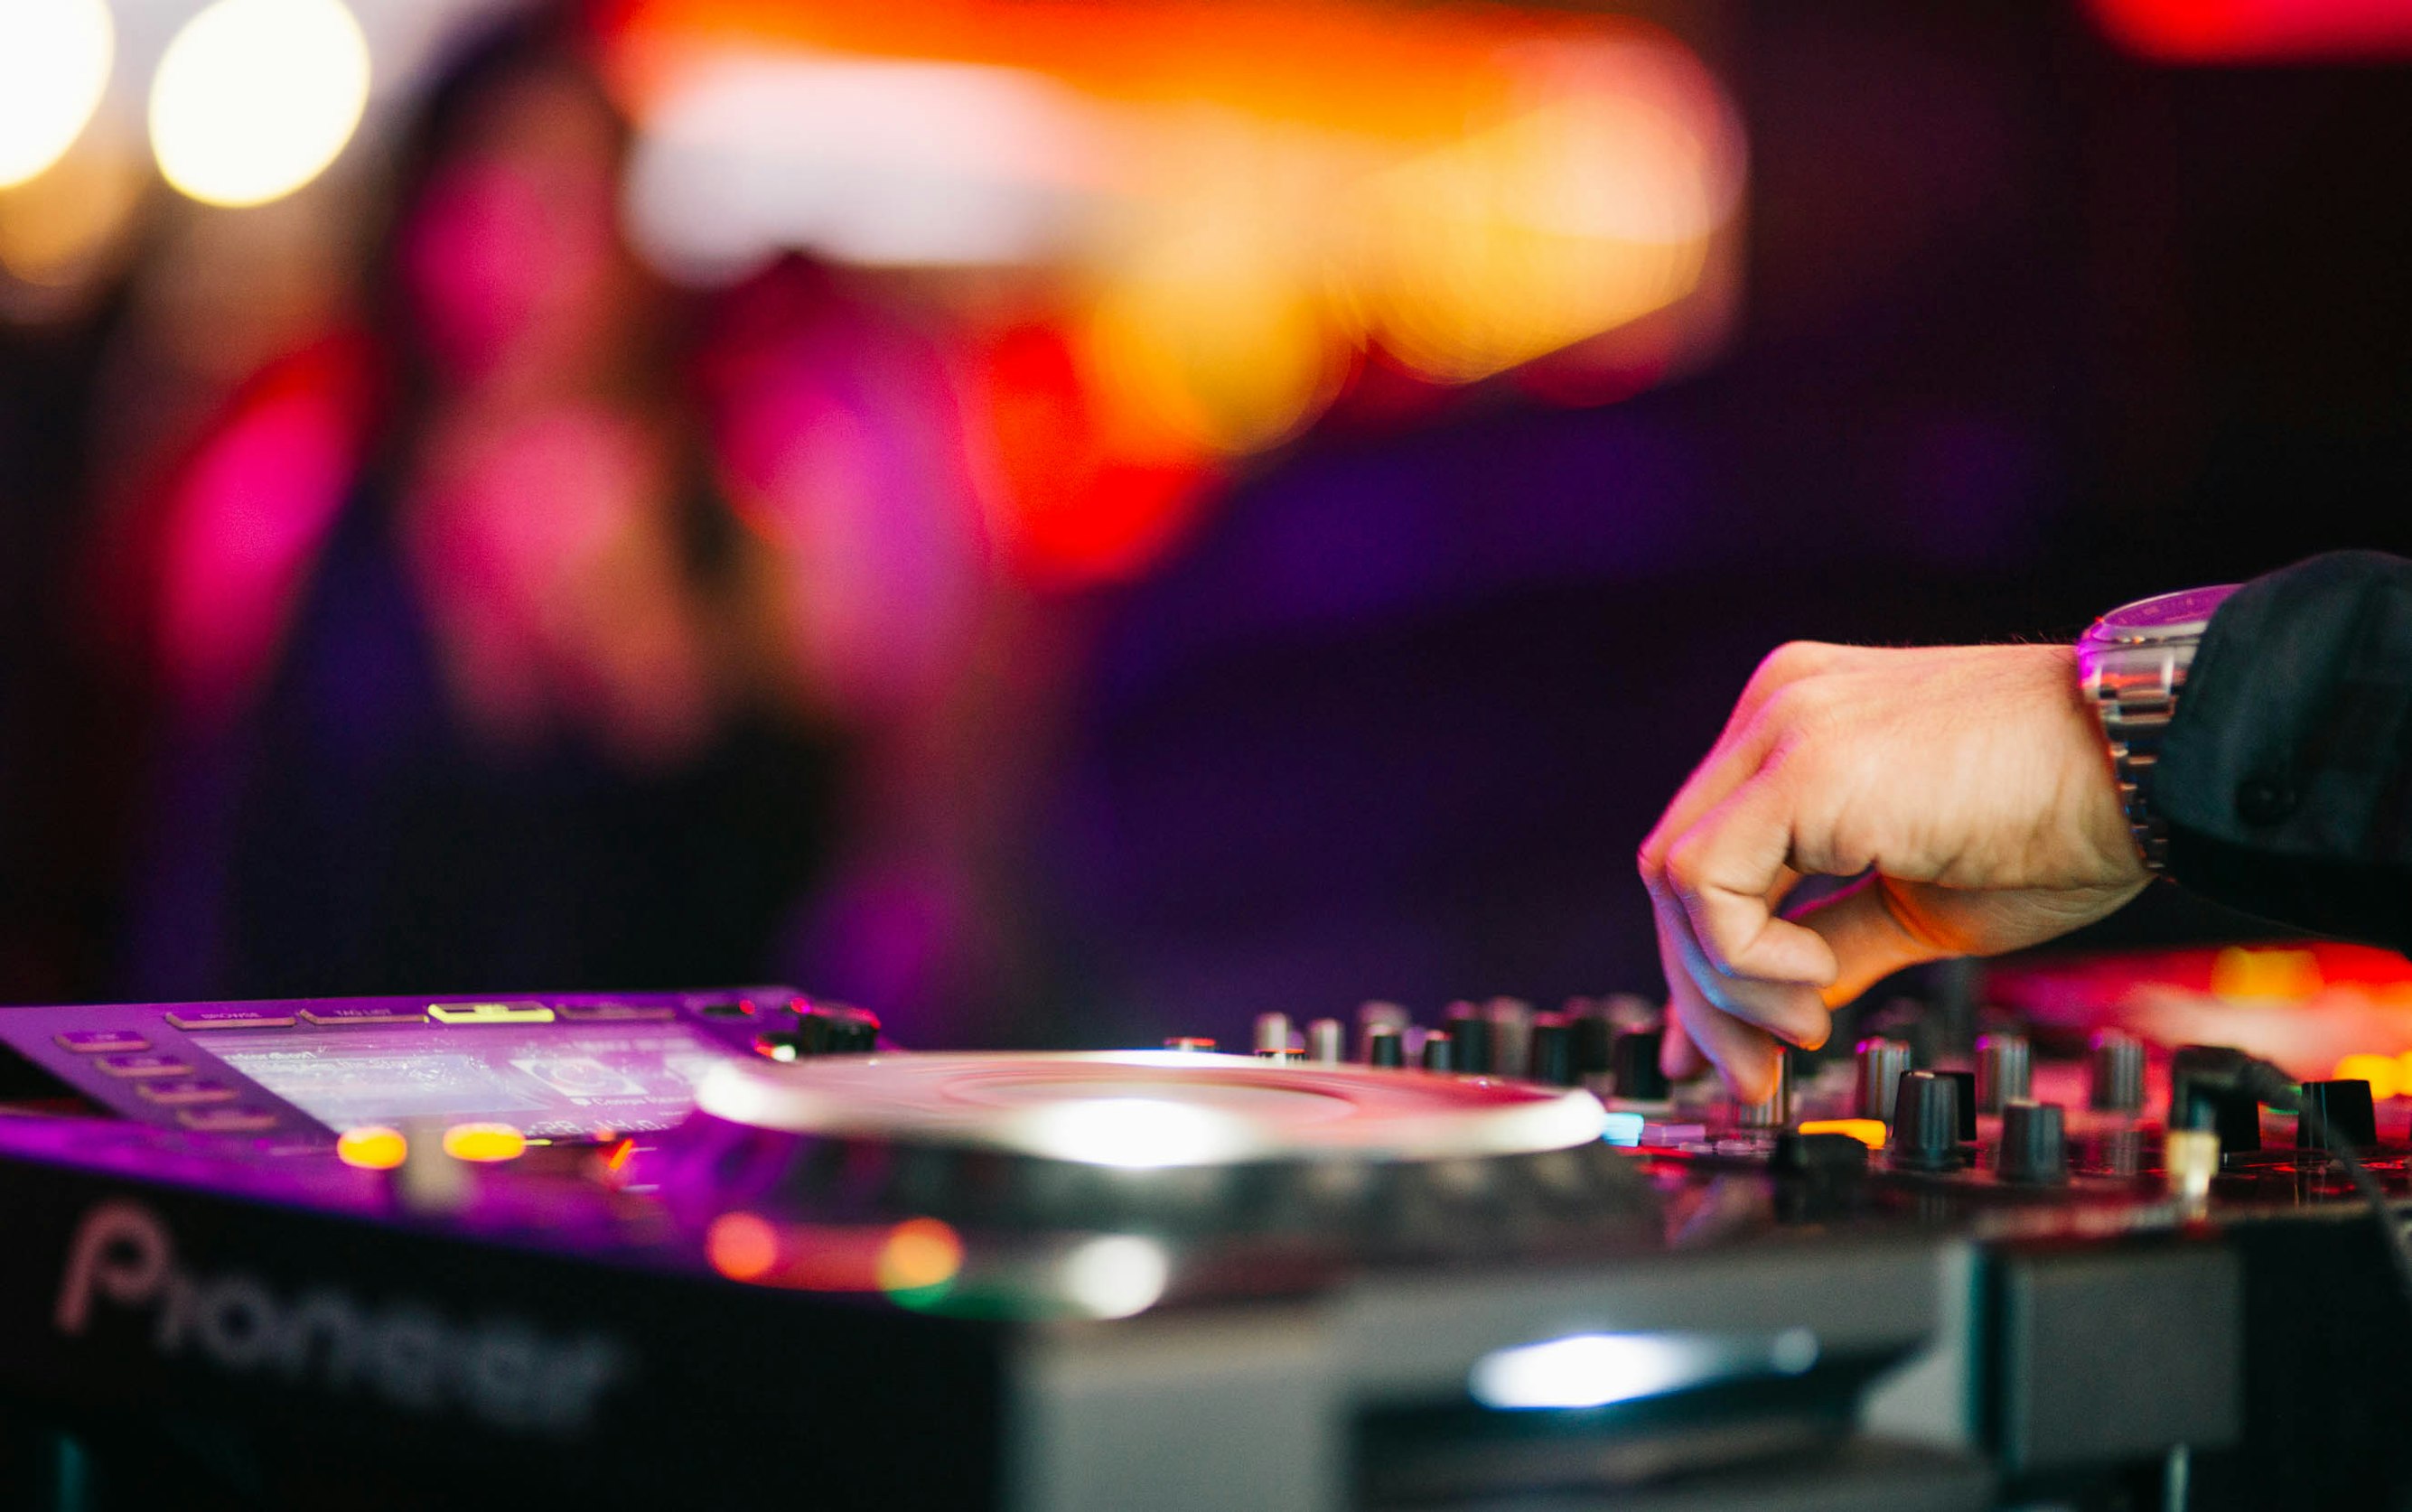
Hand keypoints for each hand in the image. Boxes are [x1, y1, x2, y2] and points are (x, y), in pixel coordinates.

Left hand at [1636, 642, 2150, 1098]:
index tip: (1725, 1047)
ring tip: (1807, 1025)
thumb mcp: (1920, 904)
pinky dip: (1742, 954)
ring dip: (1724, 981)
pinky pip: (1705, 878)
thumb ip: (1832, 943)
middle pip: (1677, 868)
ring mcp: (1784, 723)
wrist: (2153, 766)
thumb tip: (1773, 1012)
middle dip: (1702, 990)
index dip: (1703, 959)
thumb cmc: (2068, 821)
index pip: (1709, 853)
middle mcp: (1779, 709)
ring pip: (1675, 876)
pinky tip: (1815, 979)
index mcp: (1803, 729)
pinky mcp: (1803, 762)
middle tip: (1751, 1074)